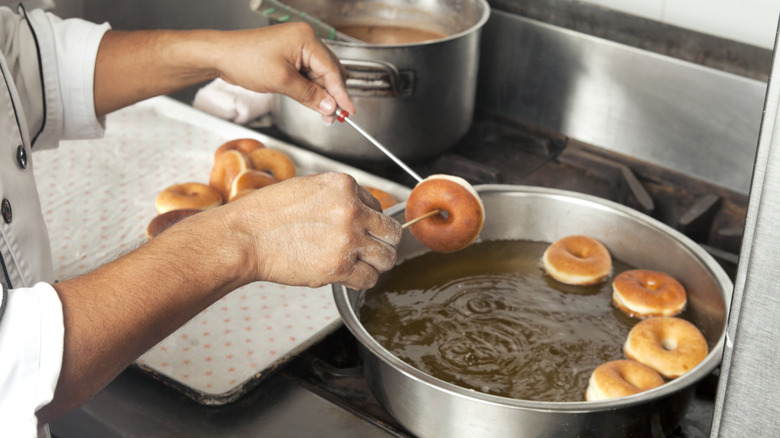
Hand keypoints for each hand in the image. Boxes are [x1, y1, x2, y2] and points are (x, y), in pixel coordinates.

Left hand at [214, 22, 355, 123]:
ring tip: (322, 114)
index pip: (332, 70)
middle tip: (333, 117)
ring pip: (319, 75)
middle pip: (329, 72)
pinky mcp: (290, 56)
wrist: (221, 55)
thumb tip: (330, 106)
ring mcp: (298, 47)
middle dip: (332, 95)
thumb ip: (309, 95)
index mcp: (306, 39)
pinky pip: (308, 74)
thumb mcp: (282, 82)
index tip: (350, 111)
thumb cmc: (245, 60)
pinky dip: (311, 89)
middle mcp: (305, 39)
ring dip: (321, 94)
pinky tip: (311, 102)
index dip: (342, 94)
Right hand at [228, 173, 400, 289]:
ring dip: (375, 264)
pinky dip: (361, 281)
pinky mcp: (339, 266)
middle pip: (391, 233)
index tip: (357, 230)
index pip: (378, 206)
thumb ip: (337, 198)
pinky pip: (369, 279)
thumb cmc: (266, 214)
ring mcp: (348, 239)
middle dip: (381, 243)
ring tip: (357, 265)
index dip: (368, 221)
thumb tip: (359, 210)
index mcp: (345, 186)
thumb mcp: (307, 188)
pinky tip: (347, 277)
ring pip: (387, 258)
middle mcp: (351, 210)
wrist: (244, 236)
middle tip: (367, 251)